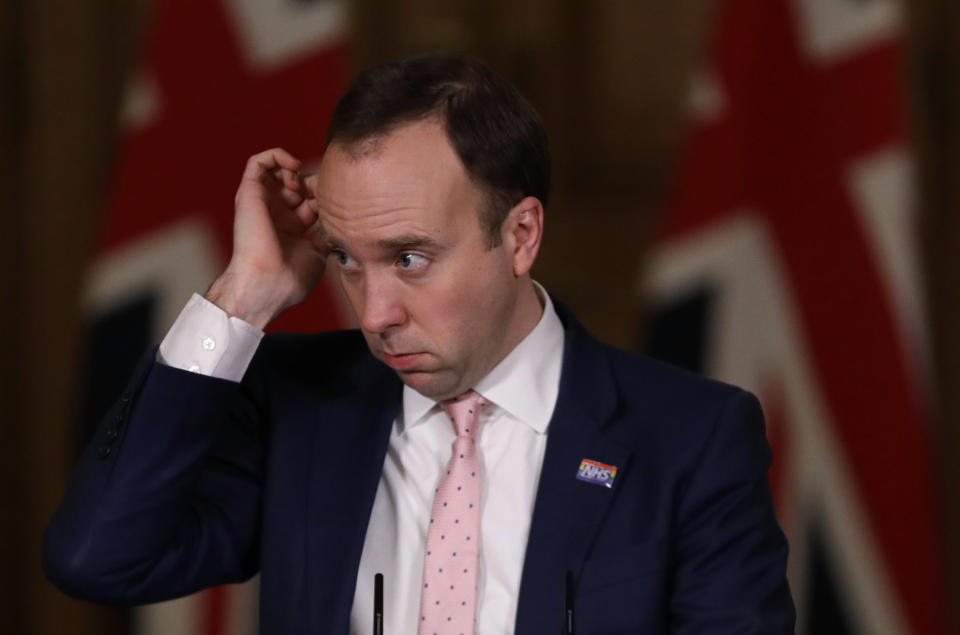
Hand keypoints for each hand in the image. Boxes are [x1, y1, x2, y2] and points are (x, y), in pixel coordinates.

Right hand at [206, 148, 327, 327]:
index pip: (311, 201)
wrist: (267, 284)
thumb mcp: (317, 255)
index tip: (340, 203)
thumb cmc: (290, 279)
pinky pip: (258, 162)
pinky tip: (294, 166)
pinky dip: (276, 155)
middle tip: (325, 190)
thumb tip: (338, 225)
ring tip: (304, 181)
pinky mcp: (250, 193)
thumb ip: (325, 236)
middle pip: (298, 185)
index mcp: (291, 228)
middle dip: (314, 183)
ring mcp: (262, 203)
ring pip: (277, 171)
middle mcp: (276, 214)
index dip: (326, 197)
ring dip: (295, 171)